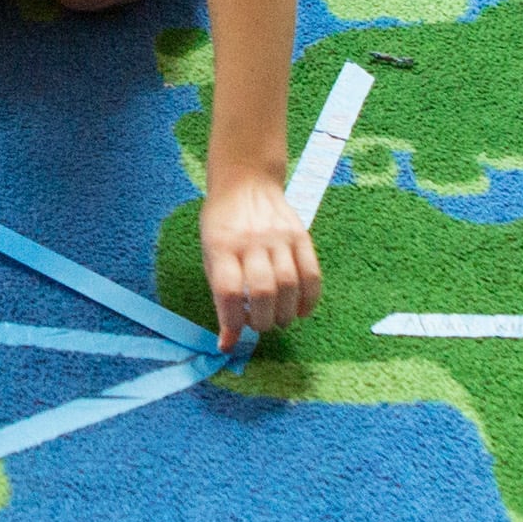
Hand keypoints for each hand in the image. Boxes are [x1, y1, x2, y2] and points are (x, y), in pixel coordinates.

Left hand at [196, 169, 319, 348]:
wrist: (246, 180)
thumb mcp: (210, 252)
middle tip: (259, 326)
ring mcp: (279, 237)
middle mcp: (251, 241)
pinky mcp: (301, 236)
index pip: (227, 291)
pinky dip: (309, 300)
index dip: (230, 323)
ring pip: (289, 285)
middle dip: (262, 321)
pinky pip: (311, 274)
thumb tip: (227, 341)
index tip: (230, 340)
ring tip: (278, 321)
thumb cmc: (223, 224)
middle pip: (262, 291)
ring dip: (285, 314)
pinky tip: (301, 312)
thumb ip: (220, 293)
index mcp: (221, 245)